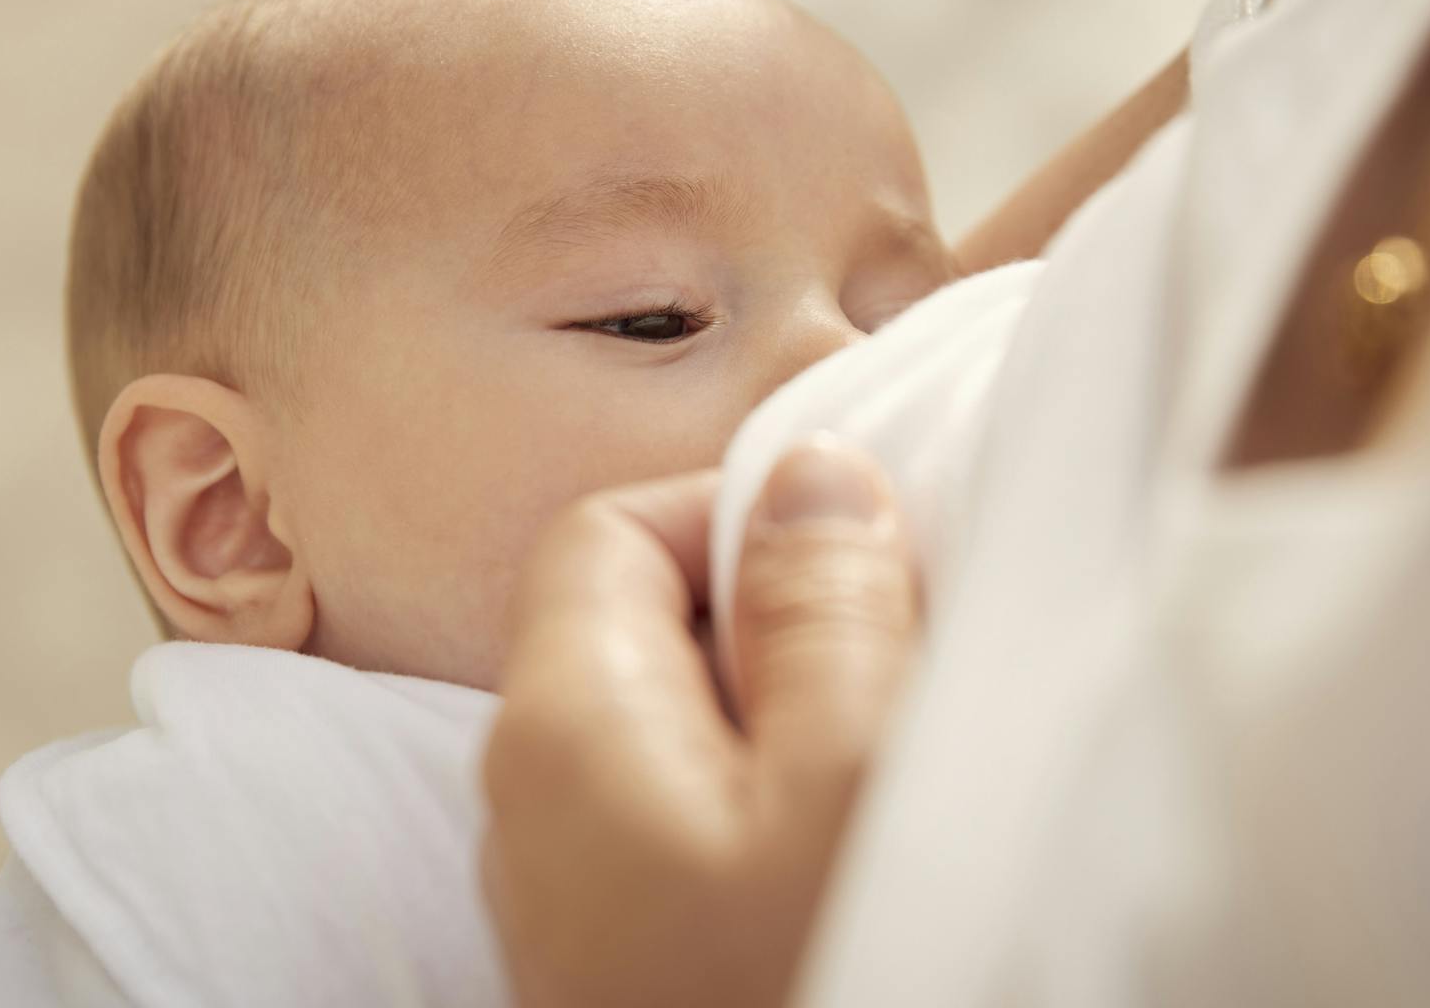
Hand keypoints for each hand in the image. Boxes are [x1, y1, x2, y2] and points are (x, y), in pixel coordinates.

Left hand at [482, 437, 920, 1007]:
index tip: (867, 560)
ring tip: (889, 781)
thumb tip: (805, 473)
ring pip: (675, 736)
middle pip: (642, 631)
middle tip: (903, 677)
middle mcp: (526, 808)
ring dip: (787, 726)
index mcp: (559, 728)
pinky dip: (768, 813)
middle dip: (781, 623)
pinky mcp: (615, 962)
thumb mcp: (853, 784)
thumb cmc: (809, 990)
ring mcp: (565, 898)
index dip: (740, 511)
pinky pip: (683, 829)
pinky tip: (845, 863)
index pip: (609, 527)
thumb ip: (825, 610)